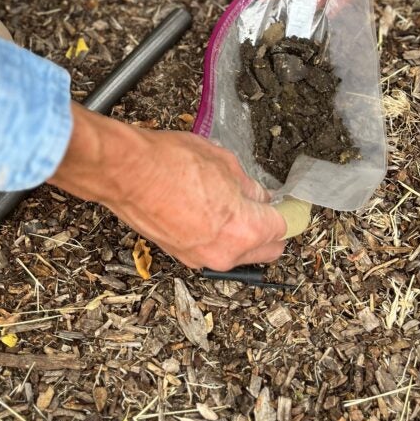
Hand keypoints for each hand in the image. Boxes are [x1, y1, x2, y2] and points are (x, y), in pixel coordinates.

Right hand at [48, 105, 285, 269]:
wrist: (124, 172)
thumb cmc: (169, 162)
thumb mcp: (223, 163)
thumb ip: (248, 185)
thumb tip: (258, 196)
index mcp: (243, 230)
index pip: (283, 227)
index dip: (292, 211)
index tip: (295, 204)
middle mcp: (224, 253)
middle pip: (266, 250)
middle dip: (273, 230)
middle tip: (271, 206)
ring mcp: (199, 258)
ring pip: (238, 253)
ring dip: (244, 235)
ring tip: (236, 204)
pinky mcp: (179, 255)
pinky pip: (212, 250)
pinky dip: (219, 236)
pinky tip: (212, 211)